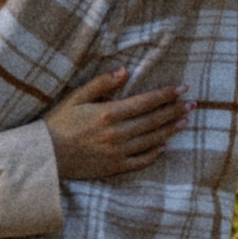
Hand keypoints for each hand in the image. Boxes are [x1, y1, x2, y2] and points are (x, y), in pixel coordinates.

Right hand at [48, 63, 185, 181]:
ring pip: (152, 139)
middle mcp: (118, 134)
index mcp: (109, 114)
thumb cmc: (58, 123)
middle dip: (174, 110)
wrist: (46, 156)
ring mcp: (118, 152)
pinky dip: (154, 153)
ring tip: (185, 121)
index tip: (182, 88)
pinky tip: (164, 146)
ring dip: (170, 129)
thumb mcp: (76, 97)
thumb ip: (101, 84)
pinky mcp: (114, 167)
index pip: (146, 102)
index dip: (166, 94)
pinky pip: (140, 160)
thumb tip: (125, 71)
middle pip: (154, 120)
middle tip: (192, 103)